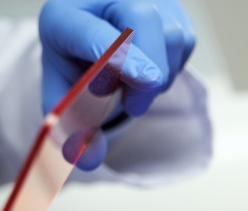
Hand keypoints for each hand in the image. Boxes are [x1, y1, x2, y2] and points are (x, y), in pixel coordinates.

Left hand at [39, 0, 195, 117]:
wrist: (89, 43)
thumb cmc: (76, 70)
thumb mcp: (64, 103)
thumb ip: (71, 132)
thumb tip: (88, 159)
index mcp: (63, 17)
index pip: (90, 32)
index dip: (116, 54)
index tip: (141, 78)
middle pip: (142, 19)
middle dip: (149, 70)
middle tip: (135, 108)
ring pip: (170, 34)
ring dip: (159, 76)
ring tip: (134, 88)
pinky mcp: (170, 7)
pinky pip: (185, 40)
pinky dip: (172, 67)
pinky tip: (149, 71)